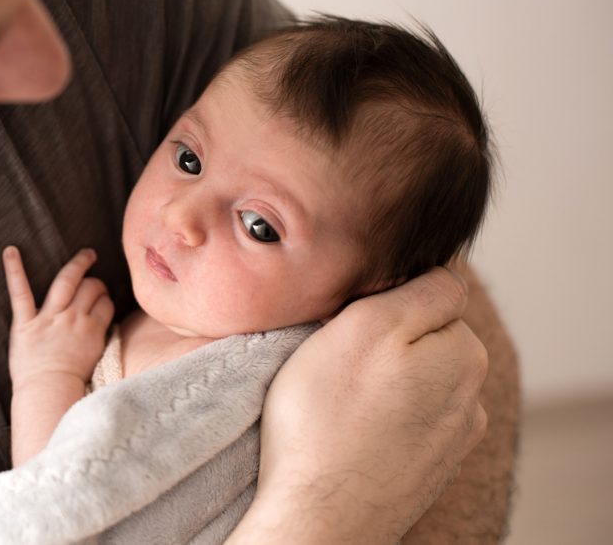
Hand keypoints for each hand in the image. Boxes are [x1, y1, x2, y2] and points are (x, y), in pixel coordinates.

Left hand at [4, 247, 114, 390]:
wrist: (47, 393)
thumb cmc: (70, 385)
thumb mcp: (96, 360)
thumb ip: (99, 338)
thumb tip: (102, 323)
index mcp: (92, 330)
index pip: (106, 304)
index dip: (105, 300)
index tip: (102, 301)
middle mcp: (73, 319)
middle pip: (91, 289)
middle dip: (95, 283)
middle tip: (95, 283)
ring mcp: (49, 318)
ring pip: (67, 282)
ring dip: (78, 265)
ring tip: (85, 256)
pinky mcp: (25, 322)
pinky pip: (20, 292)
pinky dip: (14, 270)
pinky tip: (10, 251)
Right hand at [244, 268, 487, 543]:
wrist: (318, 517)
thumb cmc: (328, 418)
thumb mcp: (368, 325)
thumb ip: (420, 289)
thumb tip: (447, 271)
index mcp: (466, 354)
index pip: (434, 292)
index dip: (384, 298)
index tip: (351, 320)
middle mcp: (470, 399)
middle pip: (422, 339)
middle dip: (384, 341)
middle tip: (337, 359)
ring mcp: (448, 440)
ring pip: (410, 382)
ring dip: (380, 382)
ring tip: (337, 400)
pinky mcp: (421, 469)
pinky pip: (399, 422)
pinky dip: (376, 419)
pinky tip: (346, 430)